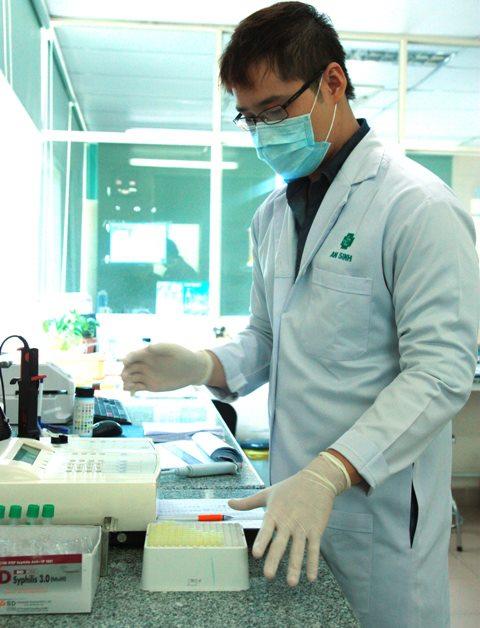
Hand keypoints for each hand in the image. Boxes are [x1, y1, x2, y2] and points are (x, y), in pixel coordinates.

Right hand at [121, 343, 213, 391]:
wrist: (192, 370)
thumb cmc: (182, 355)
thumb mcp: (172, 349)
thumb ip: (160, 348)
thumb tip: (149, 348)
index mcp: (147, 354)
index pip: (132, 356)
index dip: (127, 359)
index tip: (126, 362)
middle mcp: (144, 364)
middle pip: (128, 368)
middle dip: (125, 372)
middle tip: (127, 377)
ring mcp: (146, 375)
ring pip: (130, 379)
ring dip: (126, 382)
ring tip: (128, 385)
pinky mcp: (150, 386)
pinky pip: (136, 387)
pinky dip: (132, 389)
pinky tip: (132, 391)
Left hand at [228, 452, 349, 586]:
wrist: (317, 481)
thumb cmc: (289, 487)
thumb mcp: (267, 493)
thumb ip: (248, 502)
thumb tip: (228, 503)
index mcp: (275, 513)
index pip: (267, 529)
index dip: (262, 542)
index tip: (256, 554)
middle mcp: (288, 522)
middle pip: (281, 543)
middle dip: (275, 559)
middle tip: (268, 575)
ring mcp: (303, 527)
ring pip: (299, 549)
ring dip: (295, 566)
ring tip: (291, 583)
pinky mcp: (316, 530)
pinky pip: (314, 549)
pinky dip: (313, 563)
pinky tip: (311, 578)